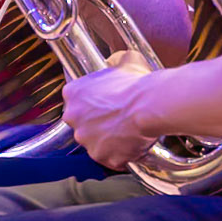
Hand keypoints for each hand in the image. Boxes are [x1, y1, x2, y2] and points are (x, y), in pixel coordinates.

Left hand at [62, 50, 155, 167]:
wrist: (149, 105)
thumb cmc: (135, 84)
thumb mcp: (122, 62)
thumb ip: (113, 64)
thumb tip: (115, 62)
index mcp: (72, 93)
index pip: (75, 100)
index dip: (91, 103)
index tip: (103, 103)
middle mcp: (73, 118)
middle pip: (82, 124)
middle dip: (96, 123)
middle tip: (116, 118)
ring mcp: (86, 140)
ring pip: (95, 143)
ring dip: (108, 140)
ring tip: (127, 132)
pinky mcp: (102, 157)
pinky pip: (111, 158)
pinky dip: (120, 155)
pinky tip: (132, 144)